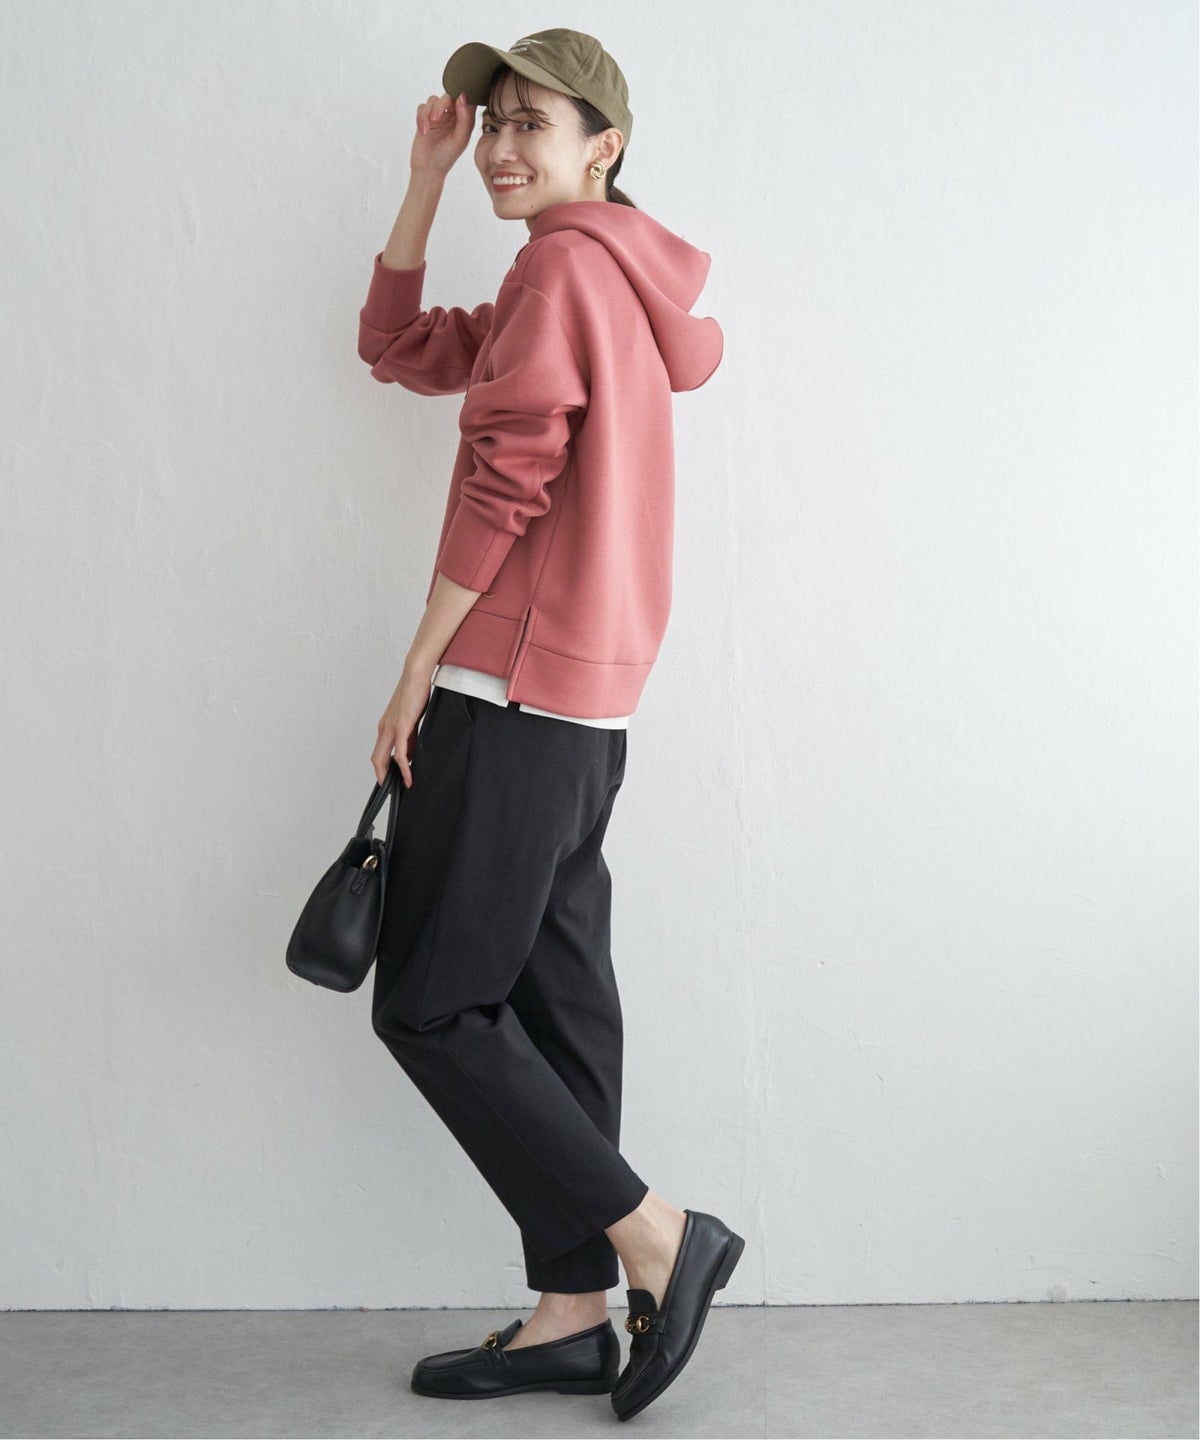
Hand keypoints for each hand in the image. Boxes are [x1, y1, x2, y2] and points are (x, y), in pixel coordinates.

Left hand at [373, 664, 434, 788]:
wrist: (416, 675)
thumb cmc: (415, 693)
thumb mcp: (412, 719)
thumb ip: (411, 736)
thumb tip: (412, 752)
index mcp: (386, 726)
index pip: (379, 752)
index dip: (381, 768)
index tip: (389, 779)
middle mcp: (384, 728)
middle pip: (376, 759)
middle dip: (382, 776)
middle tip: (391, 788)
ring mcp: (390, 728)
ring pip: (383, 758)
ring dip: (390, 774)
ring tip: (402, 785)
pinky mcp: (400, 727)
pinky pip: (400, 753)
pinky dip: (404, 767)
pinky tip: (409, 775)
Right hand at [411, 91, 474, 178]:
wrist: (428, 168)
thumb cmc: (447, 156)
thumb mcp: (460, 138)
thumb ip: (464, 117)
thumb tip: (462, 96)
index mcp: (465, 119)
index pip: (466, 98)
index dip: (462, 93)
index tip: (456, 102)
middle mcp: (453, 115)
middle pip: (448, 95)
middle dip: (441, 105)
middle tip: (436, 118)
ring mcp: (438, 115)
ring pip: (433, 99)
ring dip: (428, 113)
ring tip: (427, 129)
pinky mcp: (425, 118)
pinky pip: (422, 107)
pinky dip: (421, 118)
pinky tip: (423, 131)